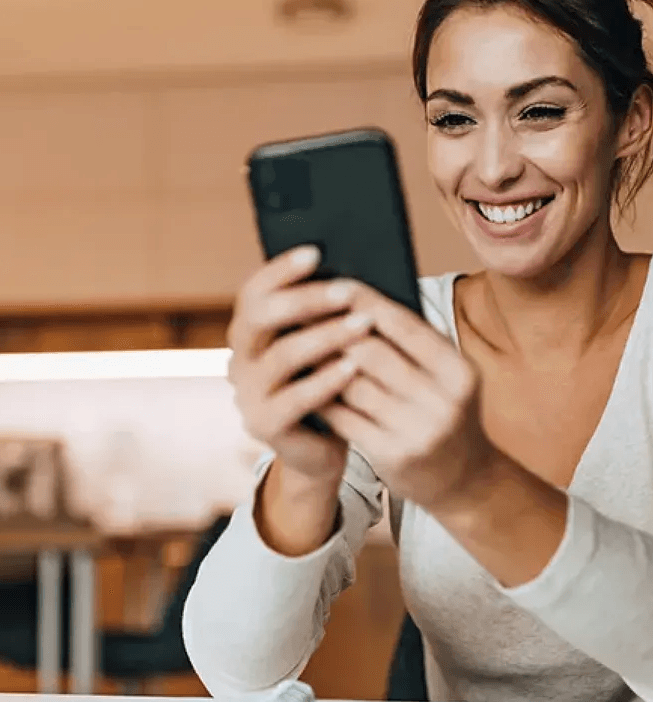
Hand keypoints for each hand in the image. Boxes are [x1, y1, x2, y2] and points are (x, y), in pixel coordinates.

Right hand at [226, 247, 373, 484]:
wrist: (322, 449)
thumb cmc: (330, 387)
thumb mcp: (325, 347)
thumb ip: (326, 317)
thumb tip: (357, 272)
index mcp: (250, 332)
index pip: (253, 291)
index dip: (281, 270)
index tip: (316, 252)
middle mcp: (240, 359)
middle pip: (261, 317)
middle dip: (305, 300)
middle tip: (348, 291)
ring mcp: (247, 394)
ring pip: (282, 356)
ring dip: (326, 336)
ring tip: (363, 325)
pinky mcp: (263, 425)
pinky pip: (295, 398)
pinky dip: (326, 380)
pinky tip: (354, 366)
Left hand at [317, 279, 498, 513]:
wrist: (464, 478)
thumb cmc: (445, 412)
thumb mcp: (447, 378)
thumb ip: (414, 344)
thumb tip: (360, 299)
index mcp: (458, 371)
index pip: (405, 325)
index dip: (367, 301)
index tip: (336, 283)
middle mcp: (442, 401)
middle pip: (372, 352)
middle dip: (335, 331)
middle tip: (304, 312)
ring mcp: (417, 431)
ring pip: (352, 385)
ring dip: (322, 364)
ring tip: (299, 345)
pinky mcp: (392, 455)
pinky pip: (344, 417)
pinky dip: (323, 397)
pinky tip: (307, 384)